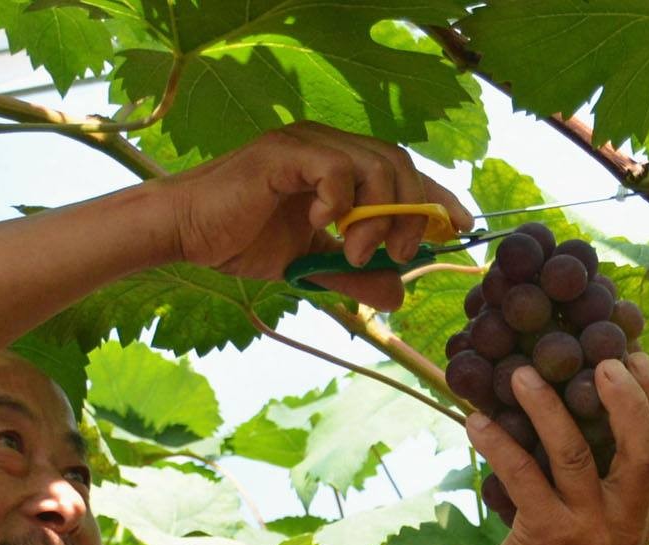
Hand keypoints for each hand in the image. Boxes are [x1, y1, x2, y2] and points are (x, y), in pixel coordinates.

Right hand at [162, 123, 470, 310]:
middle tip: (398, 255)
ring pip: (375, 164)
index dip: (437, 196)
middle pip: (399, 165)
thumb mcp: (312, 267)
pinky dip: (341, 201)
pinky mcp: (284, 152)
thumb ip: (354, 277)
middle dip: (411, 214)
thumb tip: (397, 297)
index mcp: (339, 166)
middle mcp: (328, 145)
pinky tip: (322, 226)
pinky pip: (336, 168)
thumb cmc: (242, 241)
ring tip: (355, 252)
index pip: (404, 172)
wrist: (187, 233)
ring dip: (379, 216)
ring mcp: (307, 144)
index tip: (461, 226)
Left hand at [463, 354, 648, 544]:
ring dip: (547, 407)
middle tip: (602, 359)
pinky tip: (476, 420)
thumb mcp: (604, 527)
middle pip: (641, 448)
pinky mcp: (548, 537)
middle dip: (626, 397)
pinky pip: (523, 474)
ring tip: (522, 374)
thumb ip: (610, 481)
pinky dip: (498, 441)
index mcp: (648, 514)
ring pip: (576, 454)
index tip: (634, 356)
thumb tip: (588, 406)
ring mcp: (590, 532)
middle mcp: (627, 522)